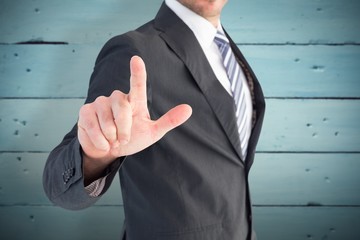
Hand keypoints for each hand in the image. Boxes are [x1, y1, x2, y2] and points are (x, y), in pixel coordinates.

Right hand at [77, 56, 191, 167]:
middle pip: (122, 108)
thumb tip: (189, 109)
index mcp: (135, 101)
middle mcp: (117, 98)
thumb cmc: (131, 139)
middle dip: (124, 129)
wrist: (108, 151)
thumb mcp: (152, 133)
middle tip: (124, 139)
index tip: (136, 59)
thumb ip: (168, 121)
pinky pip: (93, 125)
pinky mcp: (86, 112)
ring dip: (112, 136)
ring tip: (112, 140)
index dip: (137, 72)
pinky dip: (100, 140)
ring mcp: (100, 103)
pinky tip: (102, 142)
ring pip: (107, 119)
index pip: (137, 84)